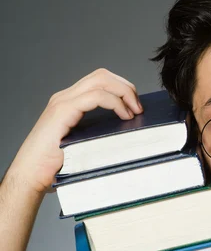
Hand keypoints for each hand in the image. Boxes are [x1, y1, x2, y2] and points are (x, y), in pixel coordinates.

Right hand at [7, 69, 142, 193]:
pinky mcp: (62, 111)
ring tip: (135, 110)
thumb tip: (130, 129)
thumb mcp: (86, 141)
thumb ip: (100, 130)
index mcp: (70, 101)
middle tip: (139, 107)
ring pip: (100, 80)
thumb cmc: (58, 164)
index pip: (100, 80)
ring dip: (123, 92)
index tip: (136, 107)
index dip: (122, 88)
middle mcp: (65, 97)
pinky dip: (115, 102)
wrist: (32, 175)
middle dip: (126, 87)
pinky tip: (124, 115)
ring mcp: (63, 102)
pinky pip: (95, 96)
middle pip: (102, 75)